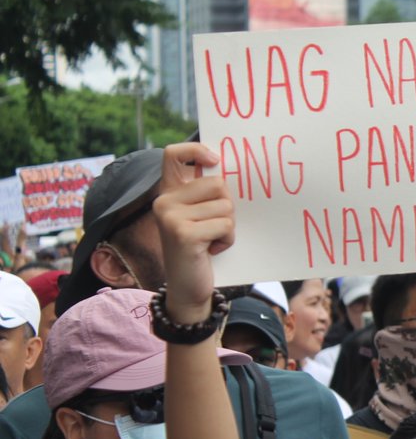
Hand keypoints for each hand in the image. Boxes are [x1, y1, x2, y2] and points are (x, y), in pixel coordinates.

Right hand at [153, 142, 233, 321]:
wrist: (188, 288)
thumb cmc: (201, 249)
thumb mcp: (201, 217)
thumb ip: (207, 194)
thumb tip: (227, 170)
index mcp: (168, 192)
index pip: (174, 153)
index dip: (197, 150)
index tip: (215, 161)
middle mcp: (164, 201)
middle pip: (218, 183)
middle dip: (228, 207)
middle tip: (215, 227)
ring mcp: (170, 216)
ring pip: (225, 206)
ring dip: (228, 227)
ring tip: (211, 241)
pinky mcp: (183, 233)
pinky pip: (226, 225)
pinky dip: (227, 240)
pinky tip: (211, 250)